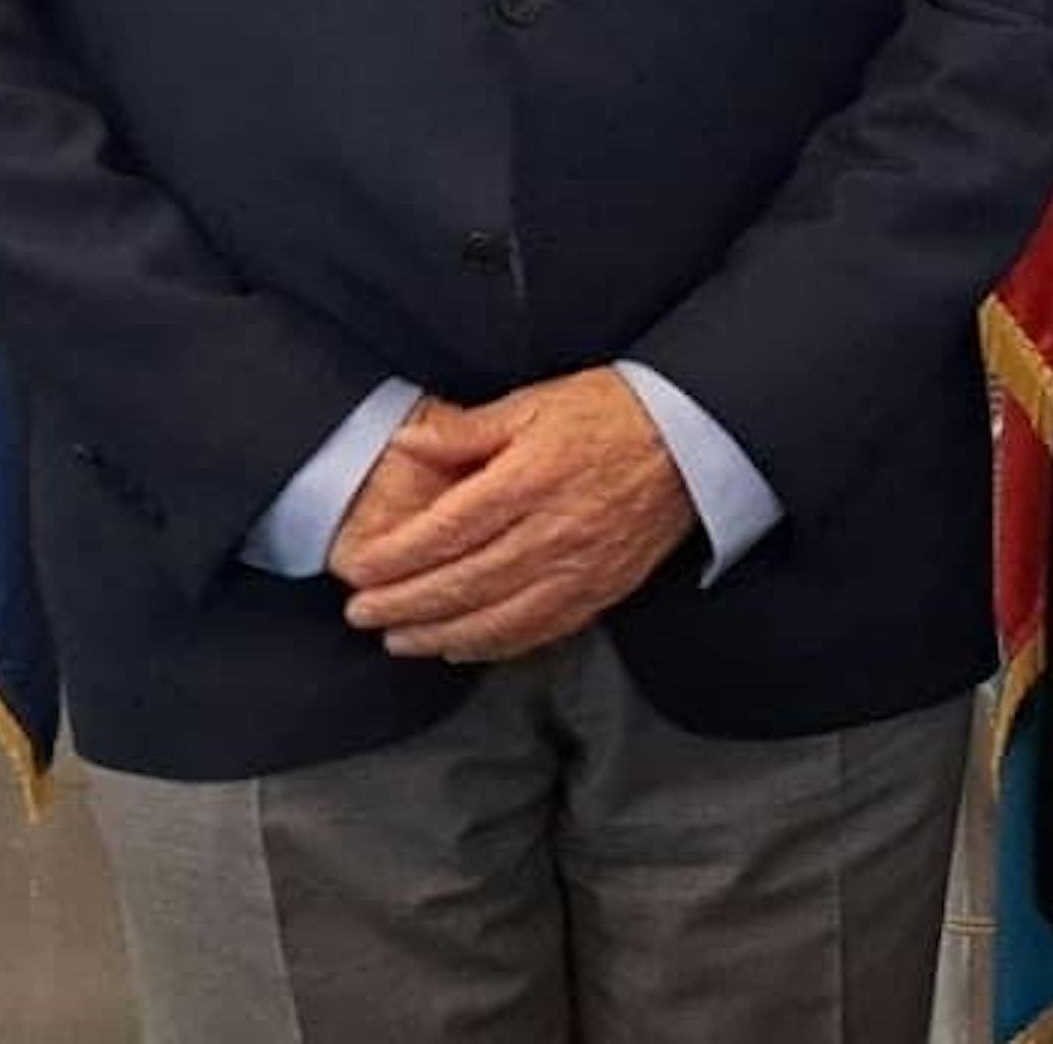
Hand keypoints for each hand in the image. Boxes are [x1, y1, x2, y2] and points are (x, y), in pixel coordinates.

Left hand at [333, 369, 695, 662]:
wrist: (693, 438)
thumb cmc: (613, 413)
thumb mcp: (536, 403)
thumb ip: (467, 430)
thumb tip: (406, 445)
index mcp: (530, 478)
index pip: (446, 531)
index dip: (395, 558)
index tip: (358, 571)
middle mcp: (553, 530)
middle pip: (462, 582)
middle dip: (403, 604)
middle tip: (361, 614)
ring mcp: (579, 567)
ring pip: (496, 616)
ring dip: (440, 634)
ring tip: (399, 640)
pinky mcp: (602, 589)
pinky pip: (539, 629)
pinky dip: (494, 645)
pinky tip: (462, 649)